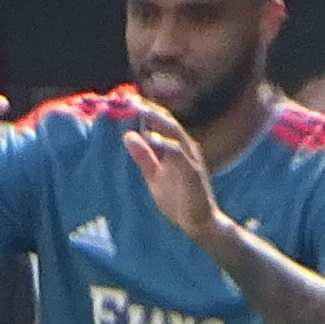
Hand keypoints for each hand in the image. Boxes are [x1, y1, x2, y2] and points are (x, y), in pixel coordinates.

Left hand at [120, 107, 225, 246]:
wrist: (198, 224)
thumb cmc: (179, 200)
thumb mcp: (154, 177)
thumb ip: (143, 157)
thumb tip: (128, 135)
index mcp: (175, 147)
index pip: (160, 123)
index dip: (144, 111)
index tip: (126, 100)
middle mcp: (185, 148)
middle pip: (167, 122)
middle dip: (149, 109)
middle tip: (130, 99)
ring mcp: (191, 159)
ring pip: (175, 132)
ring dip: (157, 120)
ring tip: (140, 110)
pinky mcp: (194, 172)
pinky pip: (179, 154)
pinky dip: (166, 144)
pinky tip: (151, 138)